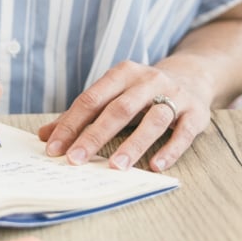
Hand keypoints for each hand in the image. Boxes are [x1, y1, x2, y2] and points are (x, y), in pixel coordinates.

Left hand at [38, 59, 211, 171]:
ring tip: (116, 167)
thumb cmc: (142, 91)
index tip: (54, 148)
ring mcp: (175, 95)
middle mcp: (149, 81)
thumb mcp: (113, 94)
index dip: (71, 124)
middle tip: (76, 160)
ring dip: (134, 144)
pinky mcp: (196, 112)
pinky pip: (183, 132)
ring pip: (153, 120)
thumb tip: (45, 136)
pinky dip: (170, 149)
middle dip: (95, 136)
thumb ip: (82, 115)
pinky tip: (156, 166)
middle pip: (119, 109)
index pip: (91, 99)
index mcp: (123, 73)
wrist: (192, 75)